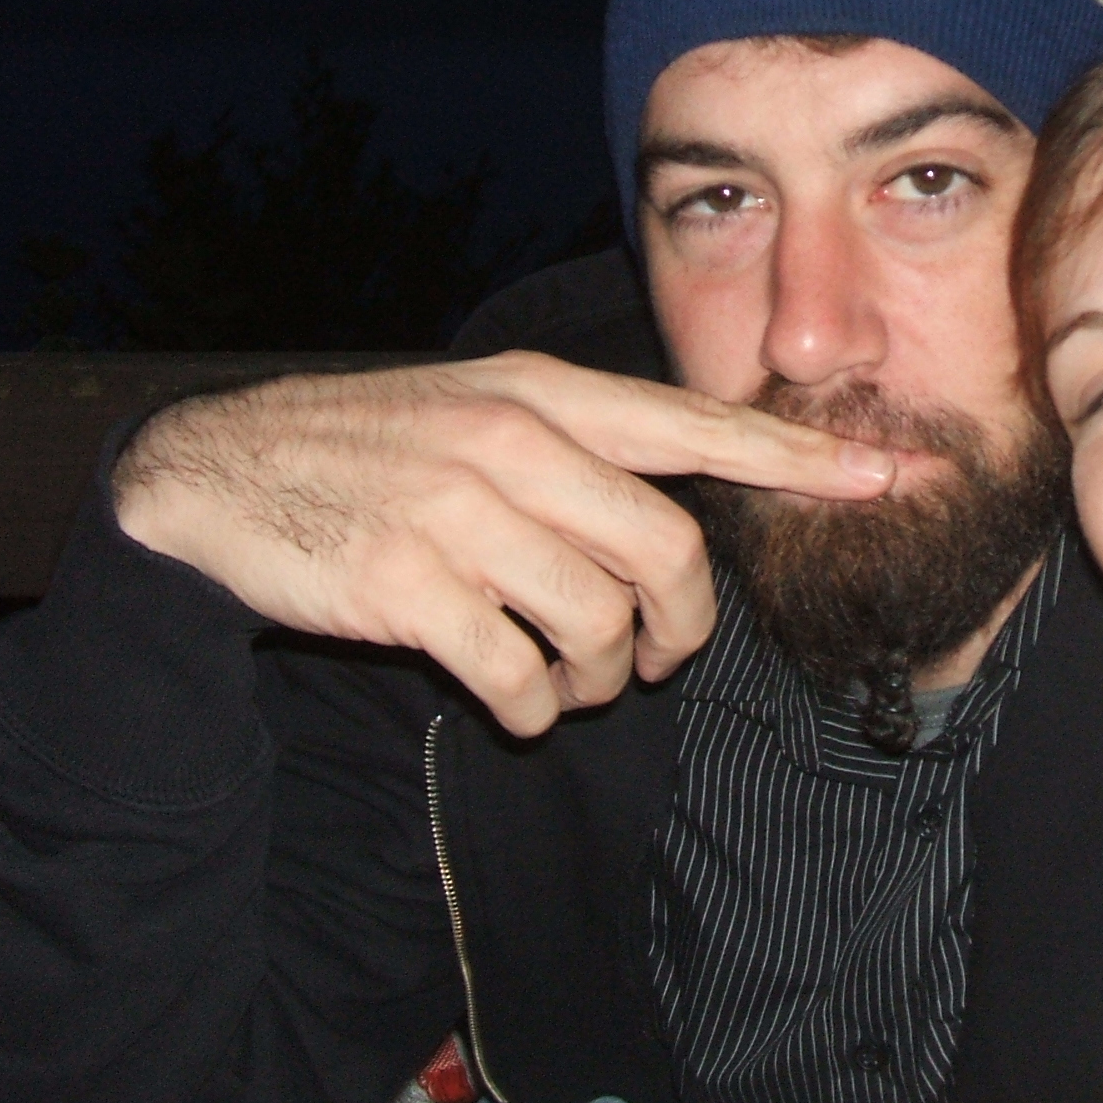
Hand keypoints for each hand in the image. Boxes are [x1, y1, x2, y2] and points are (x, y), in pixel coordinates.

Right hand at [113, 352, 894, 733]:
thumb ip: (577, 445)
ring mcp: (459, 514)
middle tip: (655, 657)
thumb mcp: (477, 409)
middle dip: (681, 629)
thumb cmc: (372, 448)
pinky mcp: (408, 589)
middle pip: (668, 555)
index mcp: (542, 394)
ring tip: (570, 677)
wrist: (219, 476)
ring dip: (601, 676)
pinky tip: (514, 698)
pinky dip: (536, 708)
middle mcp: (513, 445)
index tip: (883, 475)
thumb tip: (681, 521)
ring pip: (601, 624)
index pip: (697, 427)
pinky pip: (523, 676)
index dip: (797, 459)